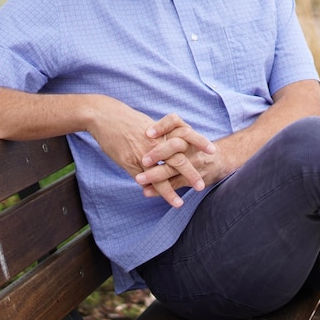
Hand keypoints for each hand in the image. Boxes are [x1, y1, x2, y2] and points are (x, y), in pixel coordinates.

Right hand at [85, 99, 205, 206]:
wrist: (105, 116)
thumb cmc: (126, 119)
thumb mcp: (147, 123)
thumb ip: (160, 134)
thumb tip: (170, 142)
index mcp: (163, 131)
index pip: (186, 135)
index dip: (200, 142)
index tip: (213, 151)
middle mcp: (158, 142)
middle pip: (180, 156)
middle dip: (192, 171)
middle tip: (202, 184)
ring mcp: (146, 153)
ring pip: (166, 171)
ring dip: (176, 187)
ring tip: (182, 203)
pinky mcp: (134, 161)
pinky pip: (150, 179)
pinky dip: (160, 191)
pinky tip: (167, 200)